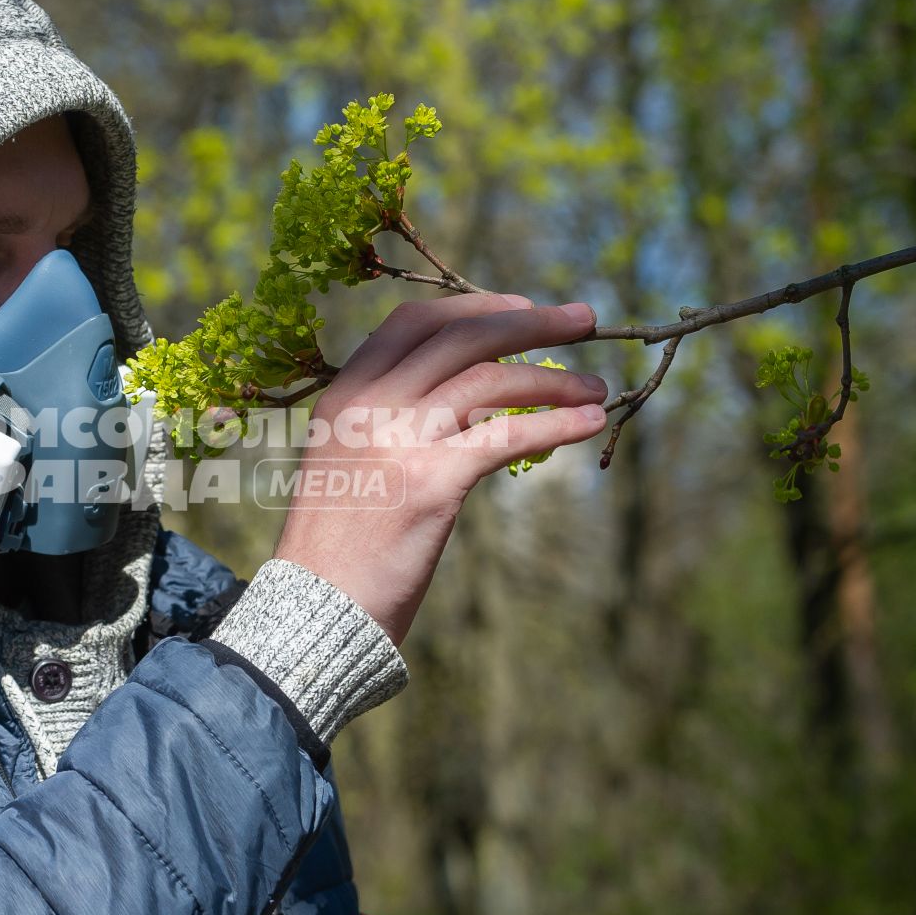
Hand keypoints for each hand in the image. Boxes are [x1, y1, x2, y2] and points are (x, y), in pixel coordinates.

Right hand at [272, 292, 606, 645]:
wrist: (318, 608)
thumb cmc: (340, 546)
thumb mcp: (348, 462)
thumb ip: (391, 423)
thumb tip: (469, 400)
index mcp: (345, 395)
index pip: (414, 324)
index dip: (473, 307)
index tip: (520, 308)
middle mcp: (368, 405)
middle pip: (463, 339)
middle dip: (533, 323)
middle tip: (584, 319)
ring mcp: (398, 439)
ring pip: (491, 380)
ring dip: (555, 379)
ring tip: (597, 389)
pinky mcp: (431, 482)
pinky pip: (506, 436)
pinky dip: (556, 424)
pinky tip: (589, 424)